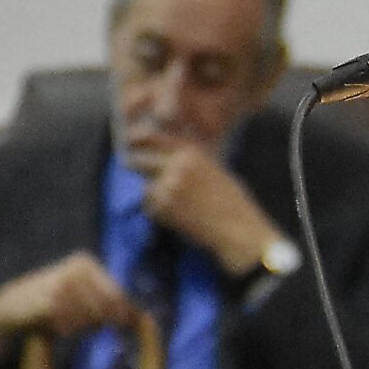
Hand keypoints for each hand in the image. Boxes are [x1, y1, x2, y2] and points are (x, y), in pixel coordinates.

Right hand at [0, 251, 135, 364]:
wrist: (12, 304)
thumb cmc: (55, 302)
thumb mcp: (83, 295)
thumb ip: (111, 302)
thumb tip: (145, 318)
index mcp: (86, 263)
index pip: (116, 295)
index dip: (120, 314)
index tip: (118, 324)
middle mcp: (75, 269)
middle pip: (105, 309)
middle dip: (96, 321)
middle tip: (78, 321)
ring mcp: (61, 284)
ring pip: (89, 319)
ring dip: (79, 326)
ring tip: (64, 320)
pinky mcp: (48, 301)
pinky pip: (70, 324)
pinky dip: (65, 329)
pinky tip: (54, 323)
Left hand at [140, 143, 276, 276]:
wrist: (237, 230)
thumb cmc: (233, 202)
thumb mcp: (216, 170)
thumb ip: (192, 161)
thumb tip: (170, 156)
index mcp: (192, 153)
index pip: (155, 138)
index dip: (139, 141)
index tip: (131, 143)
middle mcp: (176, 166)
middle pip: (138, 161)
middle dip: (135, 167)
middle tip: (136, 173)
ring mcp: (167, 187)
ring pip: (145, 188)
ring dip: (154, 196)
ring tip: (177, 207)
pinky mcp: (162, 208)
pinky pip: (150, 208)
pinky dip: (159, 213)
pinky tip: (180, 218)